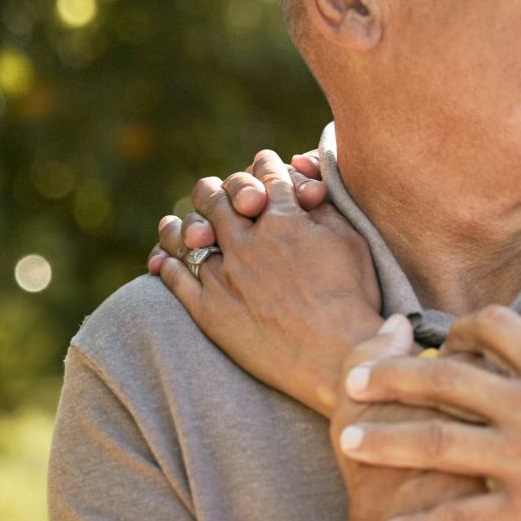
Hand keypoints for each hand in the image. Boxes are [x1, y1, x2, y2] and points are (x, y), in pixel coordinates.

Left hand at [153, 150, 384, 410]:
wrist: (337, 357)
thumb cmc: (354, 300)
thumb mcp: (352, 243)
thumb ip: (325, 211)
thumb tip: (306, 191)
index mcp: (284, 220)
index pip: (269, 178)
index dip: (266, 166)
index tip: (264, 163)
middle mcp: (247, 242)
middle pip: (218, 200)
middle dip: (217, 189)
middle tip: (214, 189)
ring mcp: (224, 276)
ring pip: (189, 236)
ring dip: (186, 225)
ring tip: (185, 225)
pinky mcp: (209, 311)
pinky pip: (176, 278)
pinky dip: (168, 263)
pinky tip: (166, 260)